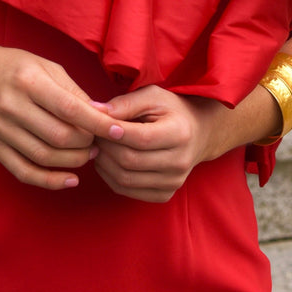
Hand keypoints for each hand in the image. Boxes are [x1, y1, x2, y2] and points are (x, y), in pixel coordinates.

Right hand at [0, 45, 117, 191]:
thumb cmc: (20, 68)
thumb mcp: (49, 68)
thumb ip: (75, 93)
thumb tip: (103, 116)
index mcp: (28, 81)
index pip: (69, 109)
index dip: (97, 123)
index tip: (118, 131)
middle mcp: (10, 105)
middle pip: (58, 137)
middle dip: (86, 144)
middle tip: (99, 141)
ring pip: (44, 157)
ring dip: (73, 162)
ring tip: (87, 154)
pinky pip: (24, 172)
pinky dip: (50, 181)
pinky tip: (70, 180)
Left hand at [92, 85, 231, 203]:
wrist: (198, 133)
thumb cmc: (171, 110)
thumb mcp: (153, 96)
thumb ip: (126, 103)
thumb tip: (95, 111)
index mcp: (179, 134)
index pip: (140, 138)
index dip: (114, 132)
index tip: (97, 122)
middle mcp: (180, 162)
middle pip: (130, 161)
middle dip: (105, 147)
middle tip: (93, 134)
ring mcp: (173, 182)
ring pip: (125, 179)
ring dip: (103, 164)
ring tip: (98, 146)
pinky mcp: (165, 195)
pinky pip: (128, 191)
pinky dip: (110, 177)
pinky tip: (107, 161)